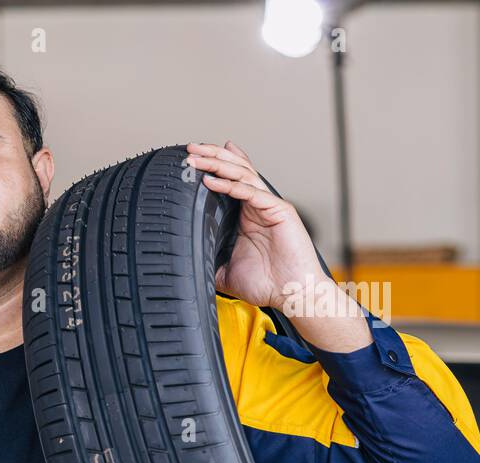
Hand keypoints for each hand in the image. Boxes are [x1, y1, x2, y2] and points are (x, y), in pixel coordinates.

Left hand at [185, 141, 370, 351]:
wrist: (293, 295)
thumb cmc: (267, 284)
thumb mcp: (226, 272)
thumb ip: (209, 262)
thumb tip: (186, 264)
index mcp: (248, 216)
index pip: (230, 182)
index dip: (213, 168)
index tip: (192, 160)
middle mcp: (259, 206)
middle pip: (235, 171)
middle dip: (211, 157)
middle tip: (189, 149)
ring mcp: (270, 206)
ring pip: (243, 175)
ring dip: (218, 164)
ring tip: (196, 156)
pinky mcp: (280, 211)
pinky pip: (253, 193)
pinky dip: (232, 185)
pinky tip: (212, 181)